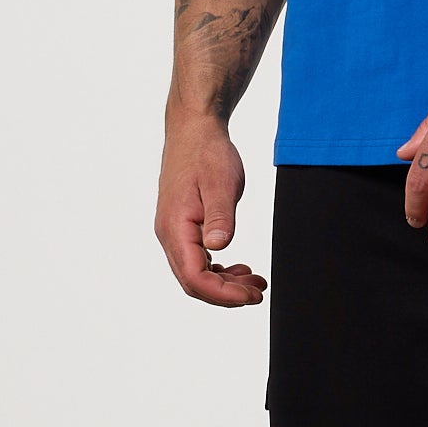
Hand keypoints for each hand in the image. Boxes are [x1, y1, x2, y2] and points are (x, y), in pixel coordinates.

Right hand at [156, 111, 265, 305]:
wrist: (194, 130)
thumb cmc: (207, 153)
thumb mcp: (221, 183)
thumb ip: (220, 217)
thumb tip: (218, 247)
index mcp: (175, 227)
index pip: (194, 277)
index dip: (223, 294)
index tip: (251, 296)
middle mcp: (169, 234)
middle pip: (193, 282)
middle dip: (226, 294)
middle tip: (258, 293)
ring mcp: (173, 232)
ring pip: (194, 273)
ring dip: (224, 284)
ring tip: (254, 283)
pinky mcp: (182, 227)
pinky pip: (196, 259)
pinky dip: (218, 270)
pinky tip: (239, 268)